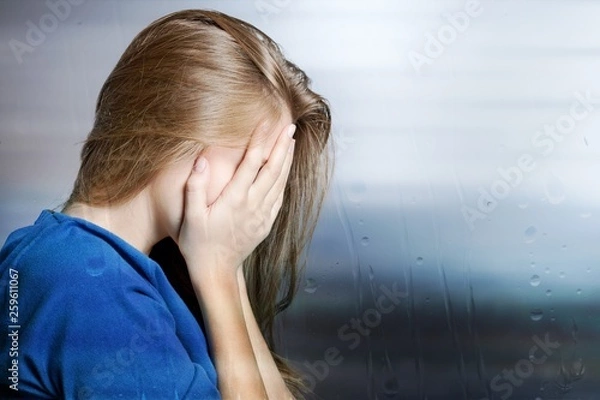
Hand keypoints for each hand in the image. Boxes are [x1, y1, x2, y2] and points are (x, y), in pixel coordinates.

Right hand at [177, 122, 295, 279]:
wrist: (216, 272)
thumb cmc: (198, 245)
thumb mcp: (190, 217)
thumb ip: (195, 187)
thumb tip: (202, 160)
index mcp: (234, 200)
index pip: (251, 163)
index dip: (260, 140)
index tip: (266, 123)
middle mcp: (253, 205)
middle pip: (272, 169)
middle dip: (281, 146)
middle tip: (289, 126)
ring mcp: (262, 215)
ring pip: (279, 182)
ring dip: (286, 160)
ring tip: (291, 141)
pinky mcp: (266, 224)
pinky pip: (279, 197)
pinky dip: (285, 180)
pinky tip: (285, 171)